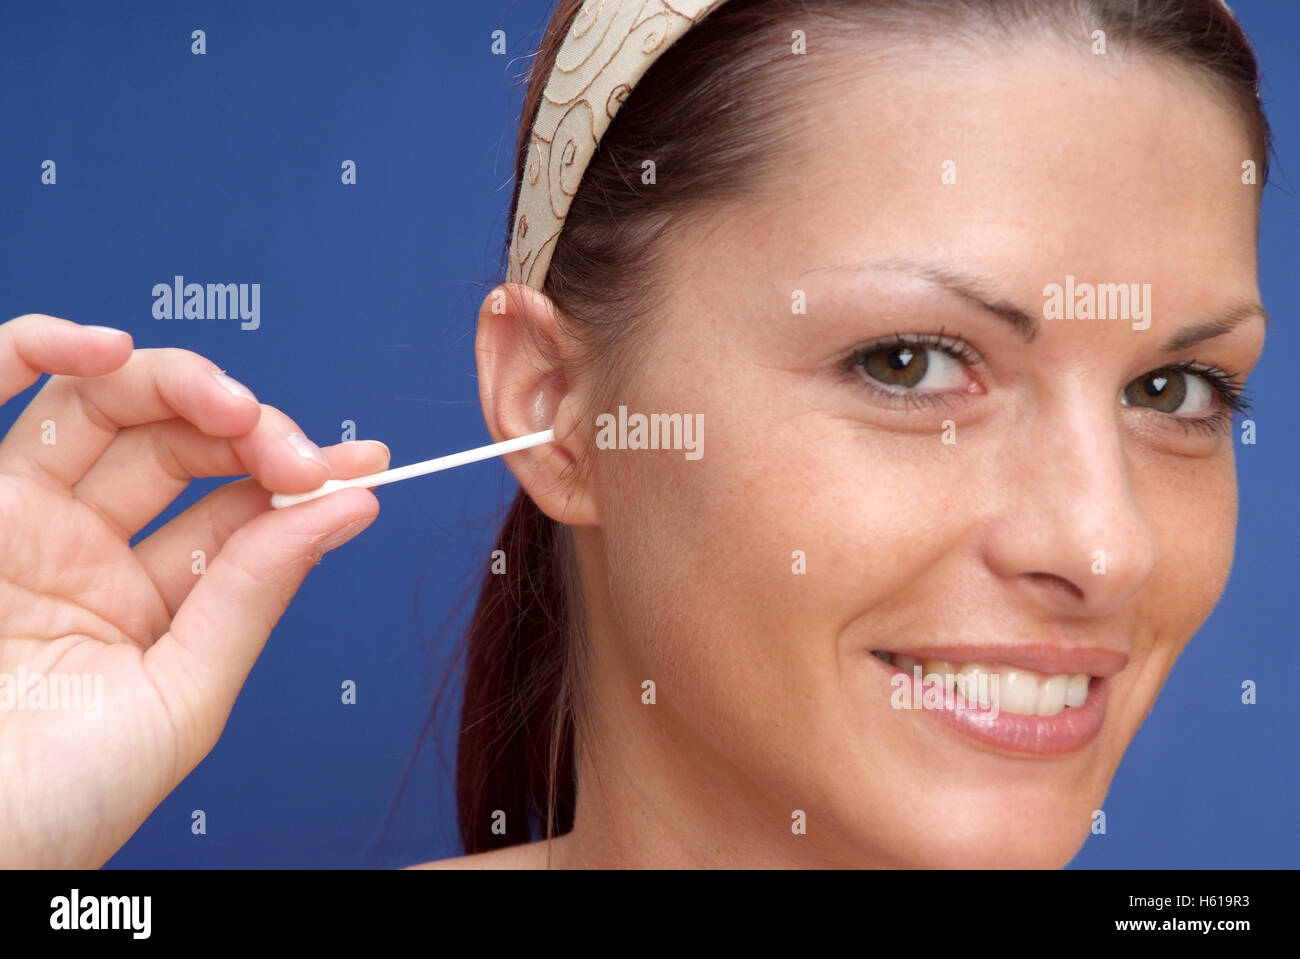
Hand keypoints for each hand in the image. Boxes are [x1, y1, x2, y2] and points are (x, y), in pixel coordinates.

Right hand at [0, 314, 385, 866]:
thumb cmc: (58, 804)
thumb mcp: (182, 699)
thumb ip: (254, 594)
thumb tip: (348, 506)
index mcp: (149, 598)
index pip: (237, 504)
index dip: (301, 474)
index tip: (364, 463)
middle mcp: (84, 548)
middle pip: (178, 439)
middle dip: (251, 429)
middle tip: (298, 455)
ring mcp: (20, 517)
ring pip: (103, 402)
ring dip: (176, 381)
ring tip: (233, 409)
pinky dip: (40, 347)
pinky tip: (104, 346)